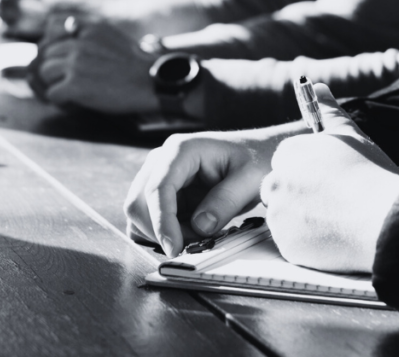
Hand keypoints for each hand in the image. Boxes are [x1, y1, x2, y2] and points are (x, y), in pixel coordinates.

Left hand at [28, 18, 157, 113]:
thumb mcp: (111, 34)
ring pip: (45, 72)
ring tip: (72, 91)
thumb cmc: (134, 63)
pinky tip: (74, 102)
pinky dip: (61, 101)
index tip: (60, 55)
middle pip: (47, 54)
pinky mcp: (74, 85)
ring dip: (56, 83)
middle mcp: (77, 42)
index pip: (51, 26)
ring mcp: (74, 63)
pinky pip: (52, 94)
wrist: (150, 82)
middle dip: (55, 67)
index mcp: (87, 27)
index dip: (52, 42)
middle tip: (69, 79)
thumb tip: (68, 29)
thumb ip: (88, 31)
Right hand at [124, 124, 304, 256]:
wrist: (260, 154)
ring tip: (197, 236)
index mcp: (180, 150)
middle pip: (138, 202)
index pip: (157, 188)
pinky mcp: (164, 193)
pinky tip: (189, 233)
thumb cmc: (256, 159)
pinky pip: (150, 219)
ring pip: (139, 213)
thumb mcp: (250, 179)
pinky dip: (163, 233)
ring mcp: (160, 176)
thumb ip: (225, 201)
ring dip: (161, 233)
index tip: (174, 248)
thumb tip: (200, 226)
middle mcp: (162, 161)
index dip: (162, 221)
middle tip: (194, 245)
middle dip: (160, 231)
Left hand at [261, 84, 398, 272]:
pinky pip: (292, 244)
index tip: (329, 181)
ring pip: (285, 218)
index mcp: (289, 153)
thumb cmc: (372, 176)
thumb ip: (329, 112)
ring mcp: (278, 214)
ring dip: (304, 220)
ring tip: (337, 220)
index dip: (309, 173)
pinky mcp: (286, 245)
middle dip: (300, 196)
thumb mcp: (352, 136)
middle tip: (333, 203)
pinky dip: (308, 244)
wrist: (386, 220)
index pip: (287, 163)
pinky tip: (333, 237)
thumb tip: (318, 86)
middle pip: (280, 190)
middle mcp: (276, 181)